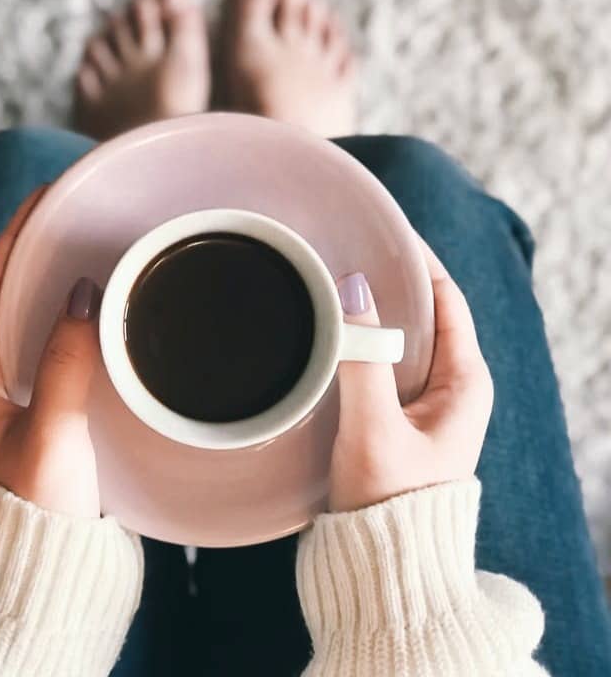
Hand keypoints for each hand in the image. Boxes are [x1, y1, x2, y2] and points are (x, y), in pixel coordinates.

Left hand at [0, 187, 103, 517]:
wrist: (48, 566)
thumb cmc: (40, 507)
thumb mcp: (52, 434)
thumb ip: (66, 364)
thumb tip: (84, 295)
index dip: (8, 243)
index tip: (41, 202)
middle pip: (2, 298)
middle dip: (31, 253)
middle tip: (69, 216)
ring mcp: (14, 396)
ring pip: (28, 321)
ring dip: (52, 283)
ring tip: (86, 247)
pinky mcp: (43, 409)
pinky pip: (51, 345)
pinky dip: (71, 318)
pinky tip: (98, 309)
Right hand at [329, 238, 492, 511]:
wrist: (384, 565)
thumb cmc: (389, 503)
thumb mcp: (375, 428)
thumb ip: (364, 361)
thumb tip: (353, 291)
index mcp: (464, 383)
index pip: (447, 300)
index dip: (418, 261)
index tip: (384, 230)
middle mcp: (450, 387)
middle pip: (423, 314)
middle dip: (390, 281)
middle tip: (347, 251)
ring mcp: (423, 403)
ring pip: (399, 338)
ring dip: (372, 312)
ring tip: (334, 283)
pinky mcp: (396, 418)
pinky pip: (381, 363)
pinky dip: (360, 343)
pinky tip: (331, 334)